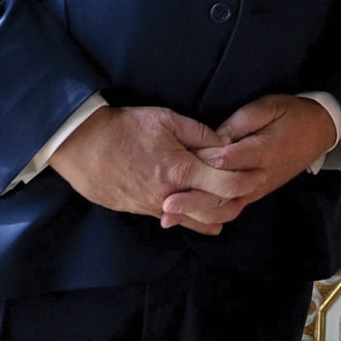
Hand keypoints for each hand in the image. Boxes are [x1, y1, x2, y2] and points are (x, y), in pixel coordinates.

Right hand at [49, 106, 255, 232]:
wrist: (82, 146)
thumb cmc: (126, 128)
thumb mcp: (168, 120)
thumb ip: (201, 134)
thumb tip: (225, 146)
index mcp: (181, 171)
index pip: (226, 186)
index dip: (246, 182)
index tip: (258, 174)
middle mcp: (169, 195)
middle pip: (214, 211)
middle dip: (235, 203)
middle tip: (249, 191)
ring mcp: (152, 207)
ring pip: (193, 221)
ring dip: (213, 214)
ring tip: (229, 202)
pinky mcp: (138, 211)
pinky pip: (172, 220)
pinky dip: (190, 217)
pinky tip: (201, 211)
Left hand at [162, 94, 339, 233]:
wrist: (319, 132)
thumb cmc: (292, 114)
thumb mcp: (268, 106)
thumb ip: (240, 121)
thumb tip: (213, 138)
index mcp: (262, 151)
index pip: (227, 160)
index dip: (201, 161)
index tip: (177, 161)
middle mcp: (258, 176)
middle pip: (223, 193)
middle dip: (192, 200)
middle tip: (165, 203)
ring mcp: (257, 189)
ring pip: (226, 209)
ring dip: (196, 215)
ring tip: (169, 216)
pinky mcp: (255, 195)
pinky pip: (231, 211)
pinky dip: (208, 218)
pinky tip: (187, 218)